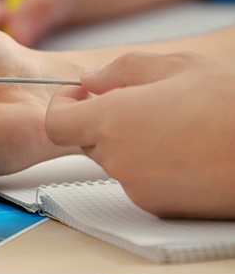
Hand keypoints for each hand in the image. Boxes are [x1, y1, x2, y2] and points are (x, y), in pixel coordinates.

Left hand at [46, 51, 234, 218]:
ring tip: (169, 120)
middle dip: (100, 118)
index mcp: (111, 122)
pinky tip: (181, 146)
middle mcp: (117, 160)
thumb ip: (120, 71)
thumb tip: (90, 80)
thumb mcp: (174, 65)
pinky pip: (137, 179)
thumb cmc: (226, 104)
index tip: (82, 93)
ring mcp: (138, 188)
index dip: (64, 104)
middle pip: (86, 139)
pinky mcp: (160, 208)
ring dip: (127, 139)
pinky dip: (147, 162)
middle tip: (135, 99)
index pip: (56, 123)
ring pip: (113, 159)